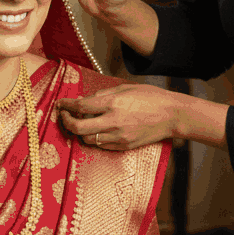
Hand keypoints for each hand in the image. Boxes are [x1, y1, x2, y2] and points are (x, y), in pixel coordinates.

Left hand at [55, 84, 180, 150]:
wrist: (172, 115)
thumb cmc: (151, 97)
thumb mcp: (126, 88)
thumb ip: (103, 94)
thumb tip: (85, 100)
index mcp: (113, 103)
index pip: (81, 106)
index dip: (66, 105)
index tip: (61, 104)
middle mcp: (114, 121)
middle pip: (78, 127)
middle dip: (66, 122)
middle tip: (64, 116)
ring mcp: (119, 136)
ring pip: (88, 139)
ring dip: (80, 131)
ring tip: (80, 122)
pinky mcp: (124, 146)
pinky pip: (102, 145)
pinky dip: (95, 137)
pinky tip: (97, 129)